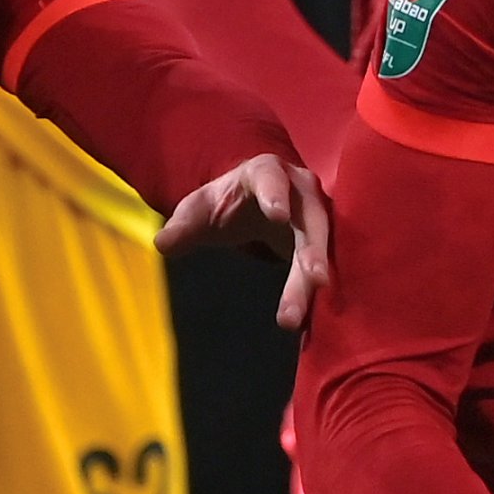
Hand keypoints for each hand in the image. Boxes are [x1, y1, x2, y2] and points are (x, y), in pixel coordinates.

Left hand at [155, 154, 331, 328]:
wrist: (257, 204)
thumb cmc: (226, 202)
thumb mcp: (200, 209)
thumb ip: (183, 224)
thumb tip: (162, 243)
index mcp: (266, 172)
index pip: (271, 179)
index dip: (275, 195)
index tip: (277, 215)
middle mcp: (302, 190)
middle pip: (309, 221)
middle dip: (312, 251)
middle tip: (315, 281)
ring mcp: (320, 215)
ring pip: (323, 248)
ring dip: (315, 281)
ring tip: (299, 317)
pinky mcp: (328, 239)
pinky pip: (330, 264)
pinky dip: (319, 292)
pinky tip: (309, 322)